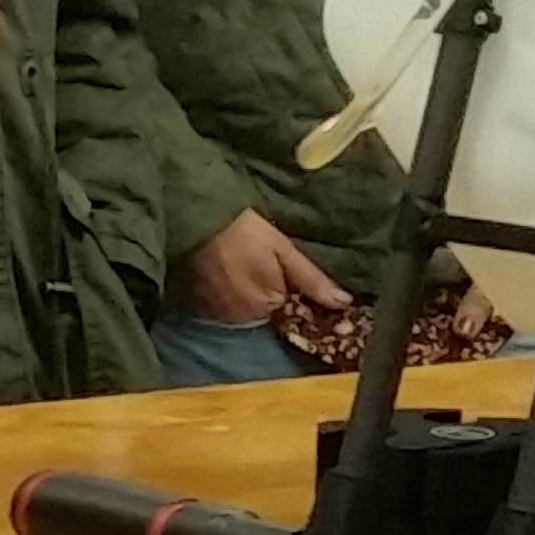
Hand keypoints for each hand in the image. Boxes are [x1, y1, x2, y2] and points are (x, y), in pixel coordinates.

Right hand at [176, 210, 350, 325]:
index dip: (288, 287)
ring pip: (240, 308)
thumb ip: (312, 279)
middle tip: (256, 259)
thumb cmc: (242, 228)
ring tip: (237, 264)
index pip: (289, 307)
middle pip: (264, 310)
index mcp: (269, 303)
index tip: (279, 267)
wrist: (190, 217)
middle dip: (265, 290)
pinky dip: (220, 293)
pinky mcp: (194, 306)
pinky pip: (216, 306)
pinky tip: (218, 271)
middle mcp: (242, 317)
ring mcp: (215, 314)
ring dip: (241, 293)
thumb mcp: (282, 247)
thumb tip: (344, 303)